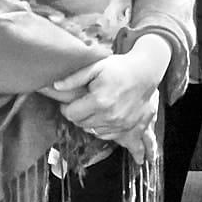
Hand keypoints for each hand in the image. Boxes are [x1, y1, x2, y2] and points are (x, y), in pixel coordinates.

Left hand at [50, 36, 172, 142]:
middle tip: (81, 103)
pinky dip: (101, 127)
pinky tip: (103, 115)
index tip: (68, 102)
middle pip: (80, 123)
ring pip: (92, 130)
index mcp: (99, 101)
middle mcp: (109, 115)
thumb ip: (74, 78)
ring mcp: (119, 123)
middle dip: (77, 114)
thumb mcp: (96, 66)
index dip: (66, 108)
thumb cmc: (119, 67)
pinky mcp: (127, 127)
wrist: (145, 73)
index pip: (71, 114)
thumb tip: (55, 86)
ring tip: (94, 107)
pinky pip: (106, 134)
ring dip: (89, 121)